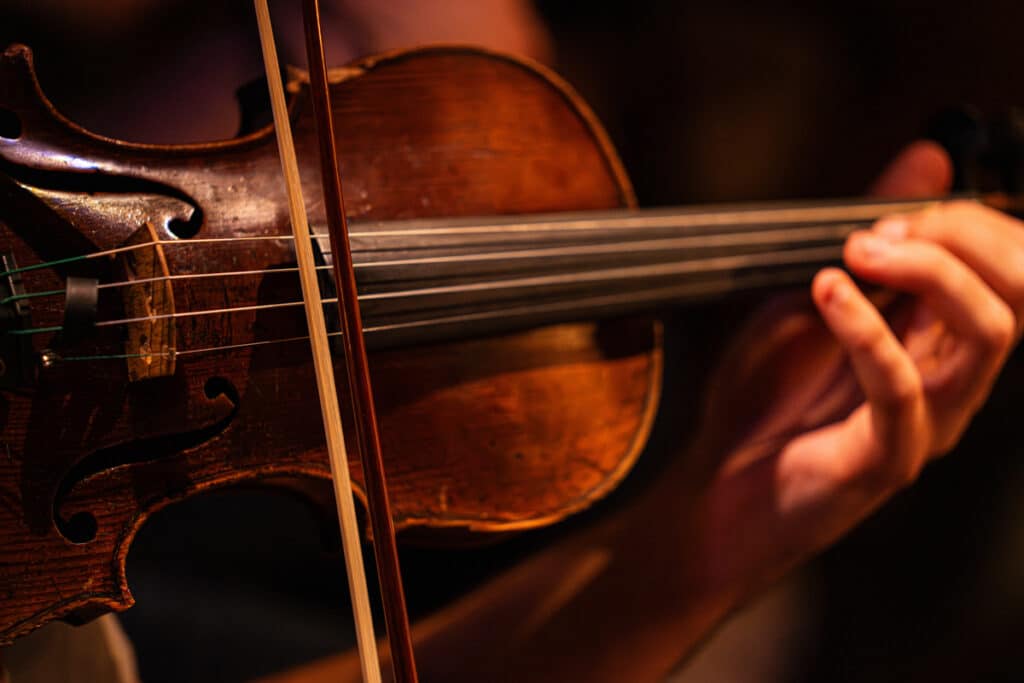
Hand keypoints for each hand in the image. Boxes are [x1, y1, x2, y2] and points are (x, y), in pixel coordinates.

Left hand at [694, 141, 1023, 598]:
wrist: (717, 481)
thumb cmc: (764, 394)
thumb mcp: (809, 294)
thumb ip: (872, 234)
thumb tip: (928, 157)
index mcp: (939, 338)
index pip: (1007, 263)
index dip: (963, 221)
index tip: (889, 210)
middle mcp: (951, 378)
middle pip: (1017, 291)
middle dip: (959, 237)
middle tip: (879, 229)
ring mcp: (927, 421)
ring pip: (989, 335)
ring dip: (931, 274)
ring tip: (859, 251)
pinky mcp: (889, 458)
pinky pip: (903, 388)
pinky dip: (867, 329)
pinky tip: (826, 293)